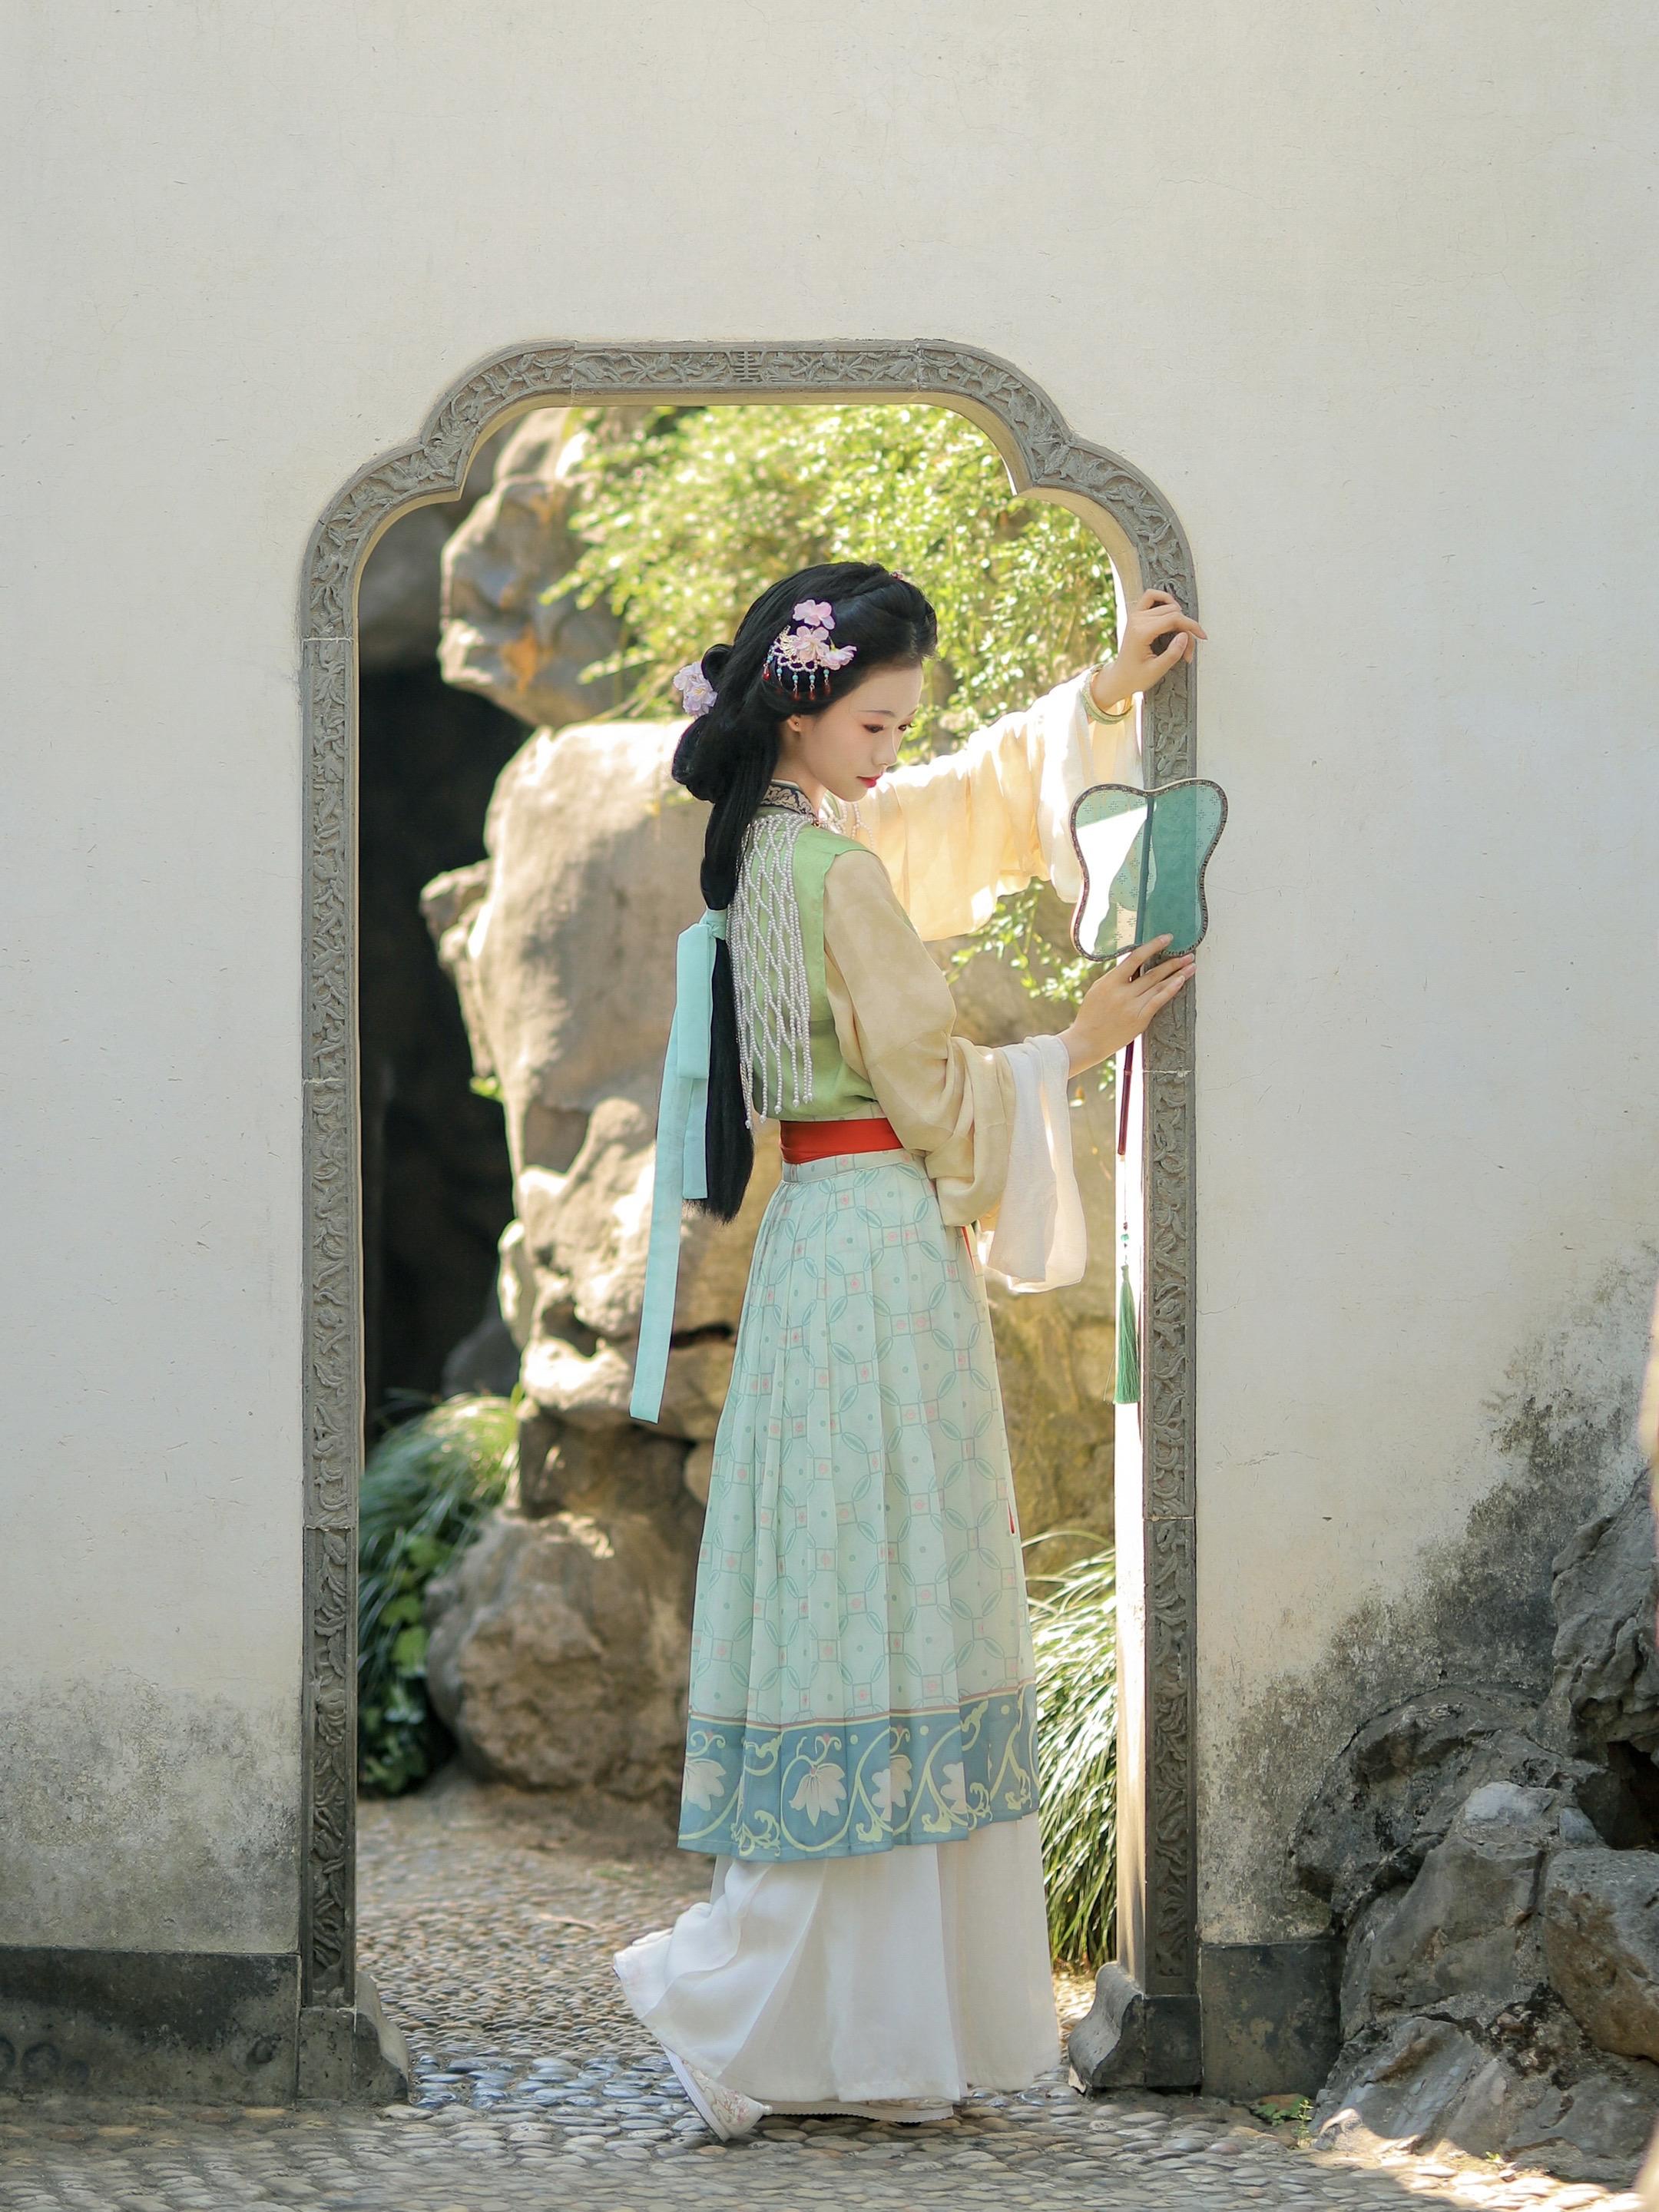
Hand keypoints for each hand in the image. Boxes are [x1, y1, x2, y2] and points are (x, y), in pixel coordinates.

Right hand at [1059, 936, 1194, 1075]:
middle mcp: (1123, 992)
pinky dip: (1170, 990)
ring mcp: (1132, 1006)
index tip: (1167, 939)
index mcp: (1110, 981)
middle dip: (1173, 962)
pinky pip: (1158, 1001)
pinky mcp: (1139, 1019)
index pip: (1135, 958)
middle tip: (1188, 954)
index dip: (1153, 946)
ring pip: (1159, 986)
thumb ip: (1115, 976)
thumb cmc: (1091, 1015)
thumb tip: (1132, 963)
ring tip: (1191, 966)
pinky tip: (1180, 982)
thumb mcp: (1098, 989)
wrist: (1087, 1041)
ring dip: (1177, 975)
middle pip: (1153, 973)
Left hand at [1089, 589, 1206, 710]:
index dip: (1191, 626)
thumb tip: (1185, 635)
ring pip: (1166, 605)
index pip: (1174, 619)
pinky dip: (1164, 599)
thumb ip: (1173, 653)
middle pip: (1173, 613)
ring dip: (1178, 618)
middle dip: (1185, 629)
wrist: (1120, 678)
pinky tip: (1173, 611)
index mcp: (1141, 632)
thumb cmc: (1135, 677)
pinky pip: (1151, 596)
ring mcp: (1135, 615)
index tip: (1202, 637)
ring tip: (1181, 632)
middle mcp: (1137, 620)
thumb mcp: (1156, 671)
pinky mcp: (1136, 615)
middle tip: (1187, 651)